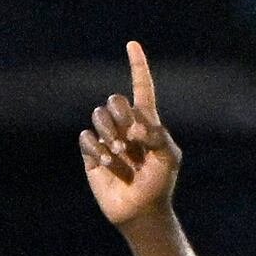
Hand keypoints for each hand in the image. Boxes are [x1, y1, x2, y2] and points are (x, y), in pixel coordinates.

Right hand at [80, 42, 181, 229]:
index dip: (138, 65)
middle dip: (121, 116)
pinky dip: (97, 149)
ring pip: (98, 116)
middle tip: (130, 141)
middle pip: (115, 100)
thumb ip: (158, 136)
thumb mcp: (169, 158)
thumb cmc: (159, 184)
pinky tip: (107, 164)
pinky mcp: (92, 154)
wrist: (140, 211)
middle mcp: (125, 126)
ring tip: (119, 155)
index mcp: (147, 122)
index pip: (142, 88)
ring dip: (109, 134)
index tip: (132, 44)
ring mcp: (107, 139)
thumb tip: (135, 126)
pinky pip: (86, 138)